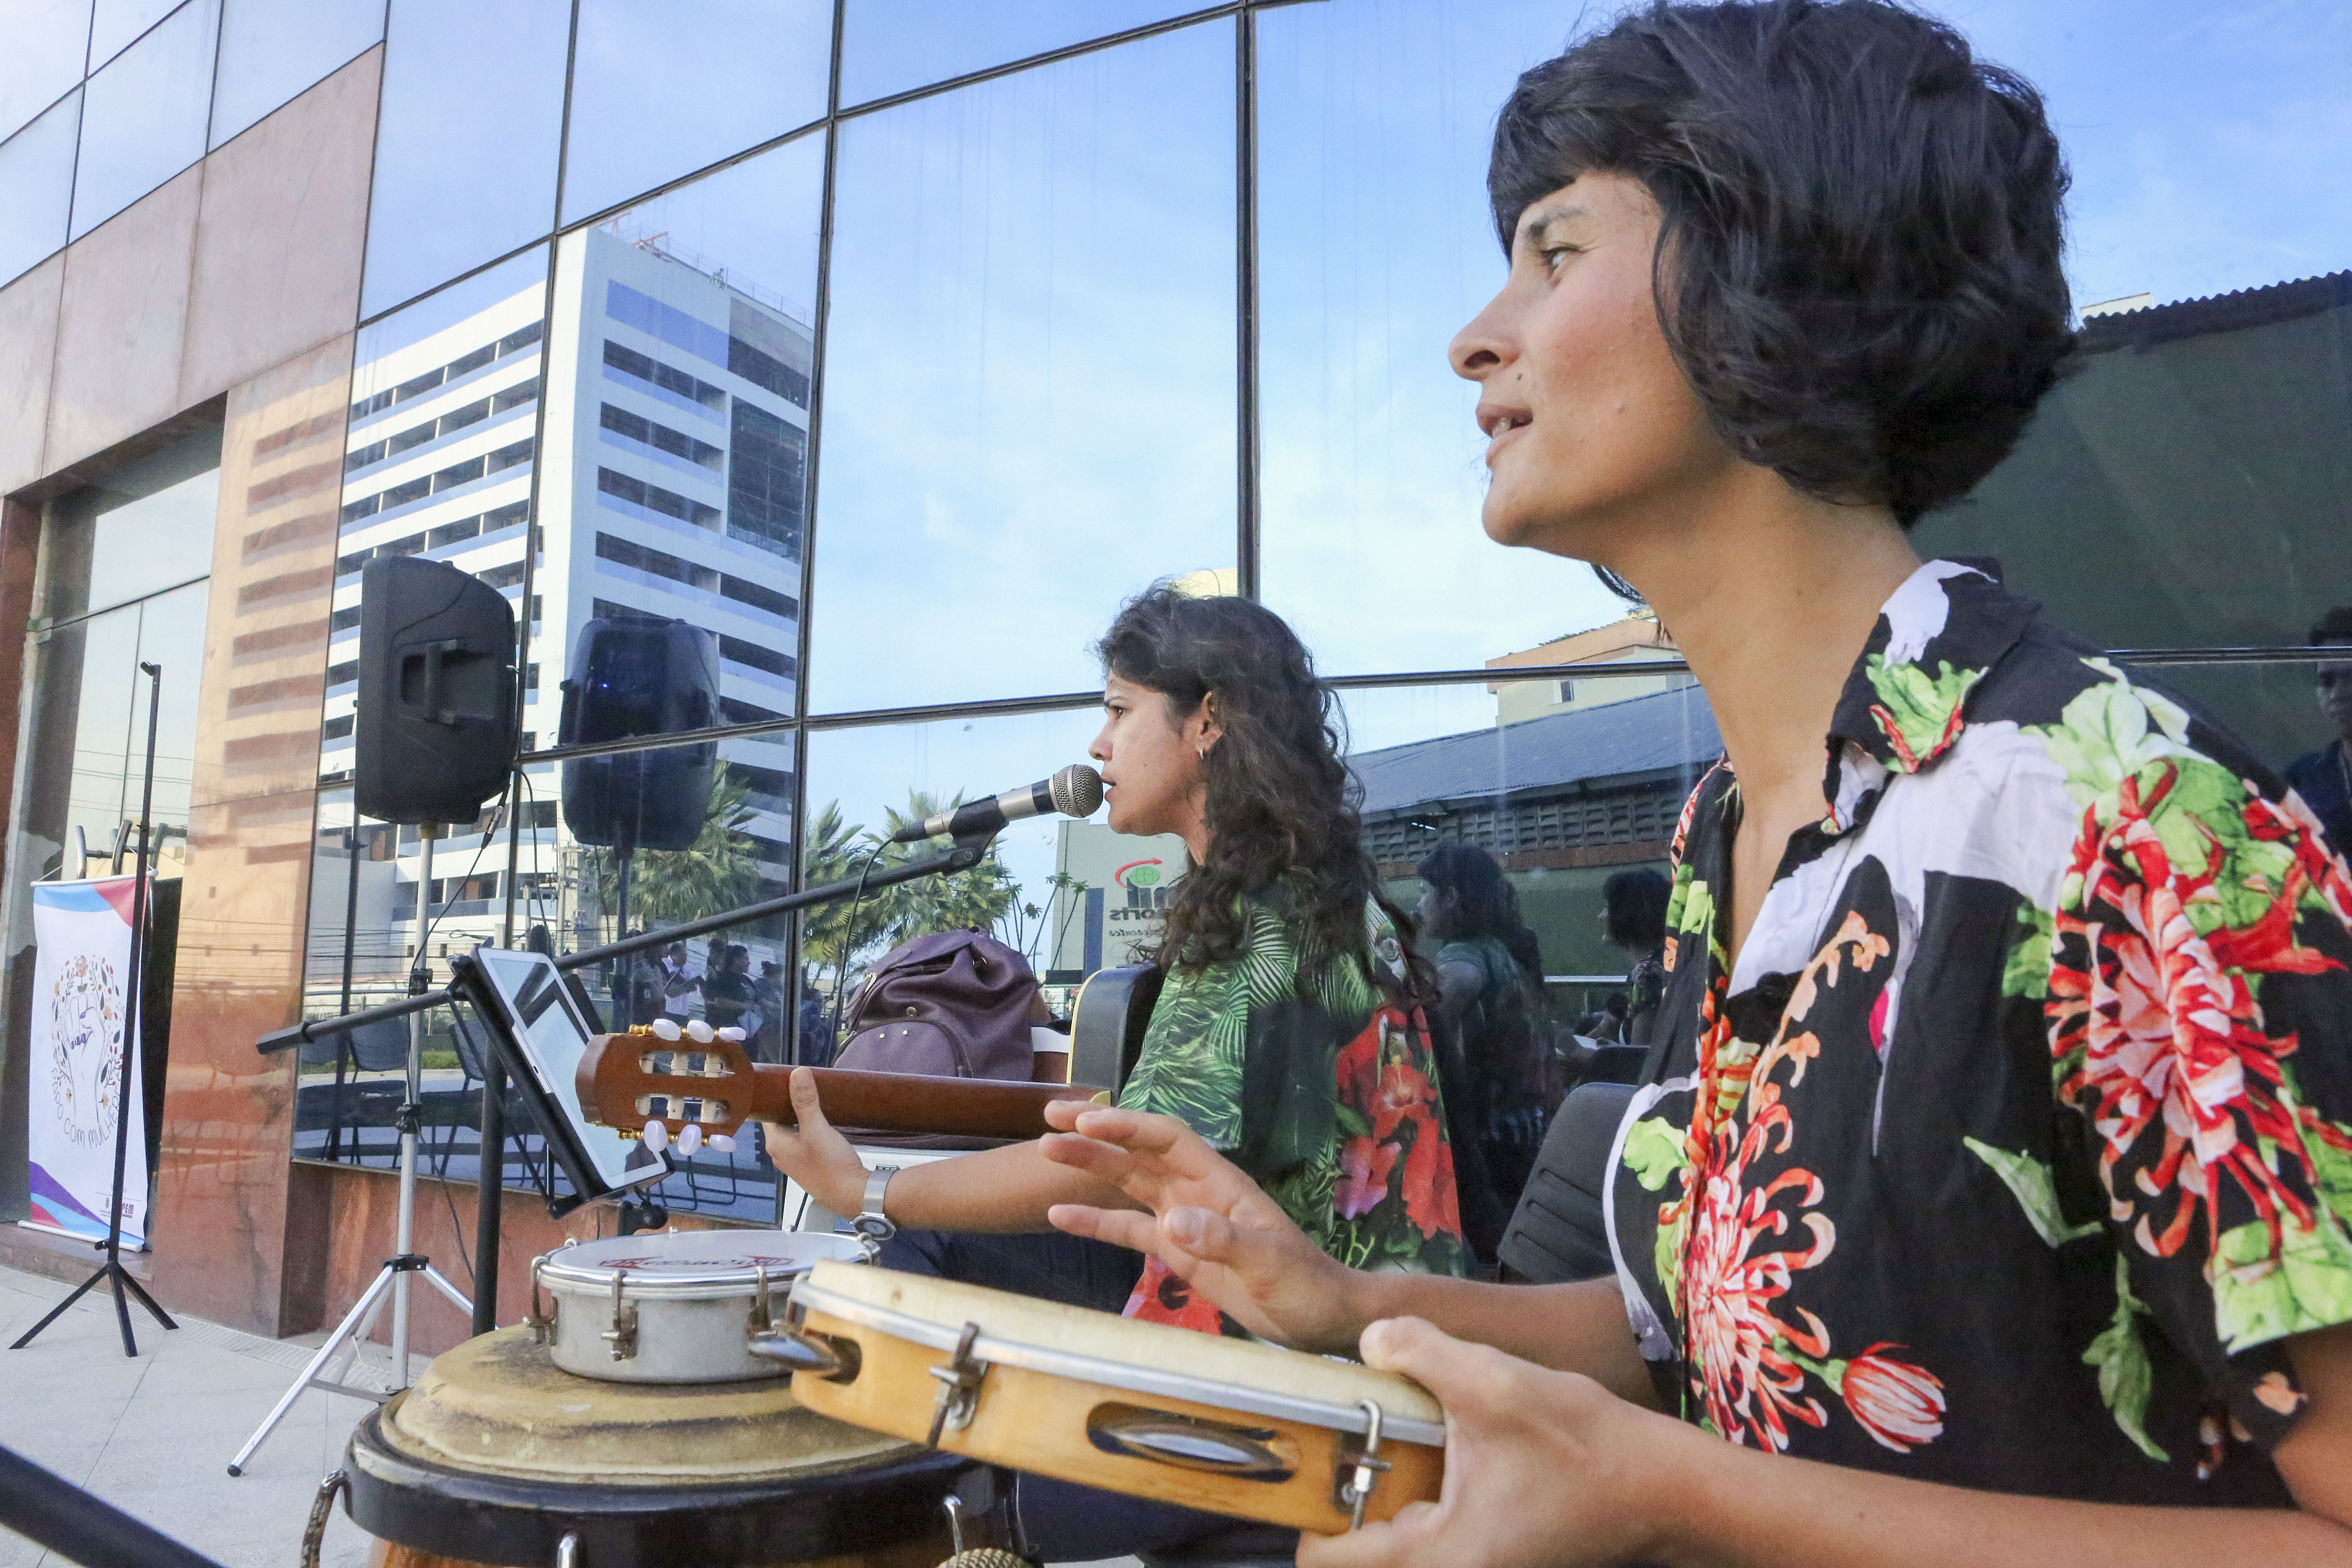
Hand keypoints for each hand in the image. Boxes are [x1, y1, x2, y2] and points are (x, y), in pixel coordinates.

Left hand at [758, 1067, 869, 1219]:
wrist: (851, 1194)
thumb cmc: (829, 1163)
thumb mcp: (817, 1128)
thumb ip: (806, 1100)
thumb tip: (797, 1072)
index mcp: (775, 1143)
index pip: (766, 1113)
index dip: (773, 1096)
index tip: (784, 1079)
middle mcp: (780, 1153)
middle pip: (779, 1121)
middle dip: (789, 1104)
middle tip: (802, 1084)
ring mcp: (794, 1161)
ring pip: (792, 1131)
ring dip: (800, 1117)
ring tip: (813, 1098)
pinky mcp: (809, 1165)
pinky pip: (803, 1140)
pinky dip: (808, 1128)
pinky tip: (821, 1121)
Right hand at [1039, 1101, 1360, 1351]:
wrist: (1319, 1317)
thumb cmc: (1304, 1284)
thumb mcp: (1269, 1263)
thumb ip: (1223, 1240)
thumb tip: (1174, 1221)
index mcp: (1220, 1183)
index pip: (1168, 1140)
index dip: (1128, 1127)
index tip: (1088, 1122)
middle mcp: (1196, 1193)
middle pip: (1140, 1153)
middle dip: (1097, 1134)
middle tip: (1050, 1120)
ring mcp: (1184, 1221)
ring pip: (1129, 1184)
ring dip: (1091, 1167)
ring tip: (1046, 1152)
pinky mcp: (1177, 1253)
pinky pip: (1130, 1230)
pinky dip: (1095, 1222)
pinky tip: (1059, 1217)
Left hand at [1301, 1318, 1681, 1567]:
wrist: (1662, 1487)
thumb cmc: (1588, 1447)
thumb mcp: (1495, 1383)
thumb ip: (1421, 1353)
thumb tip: (1371, 1339)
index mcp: (1437, 1558)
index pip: (1326, 1560)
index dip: (1302, 1510)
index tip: (1304, 1452)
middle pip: (1354, 1548)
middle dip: (1342, 1488)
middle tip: (1345, 1427)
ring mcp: (1471, 1565)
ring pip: (1391, 1536)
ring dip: (1382, 1485)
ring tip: (1389, 1426)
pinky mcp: (1488, 1549)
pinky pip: (1427, 1526)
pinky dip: (1416, 1488)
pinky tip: (1437, 1439)